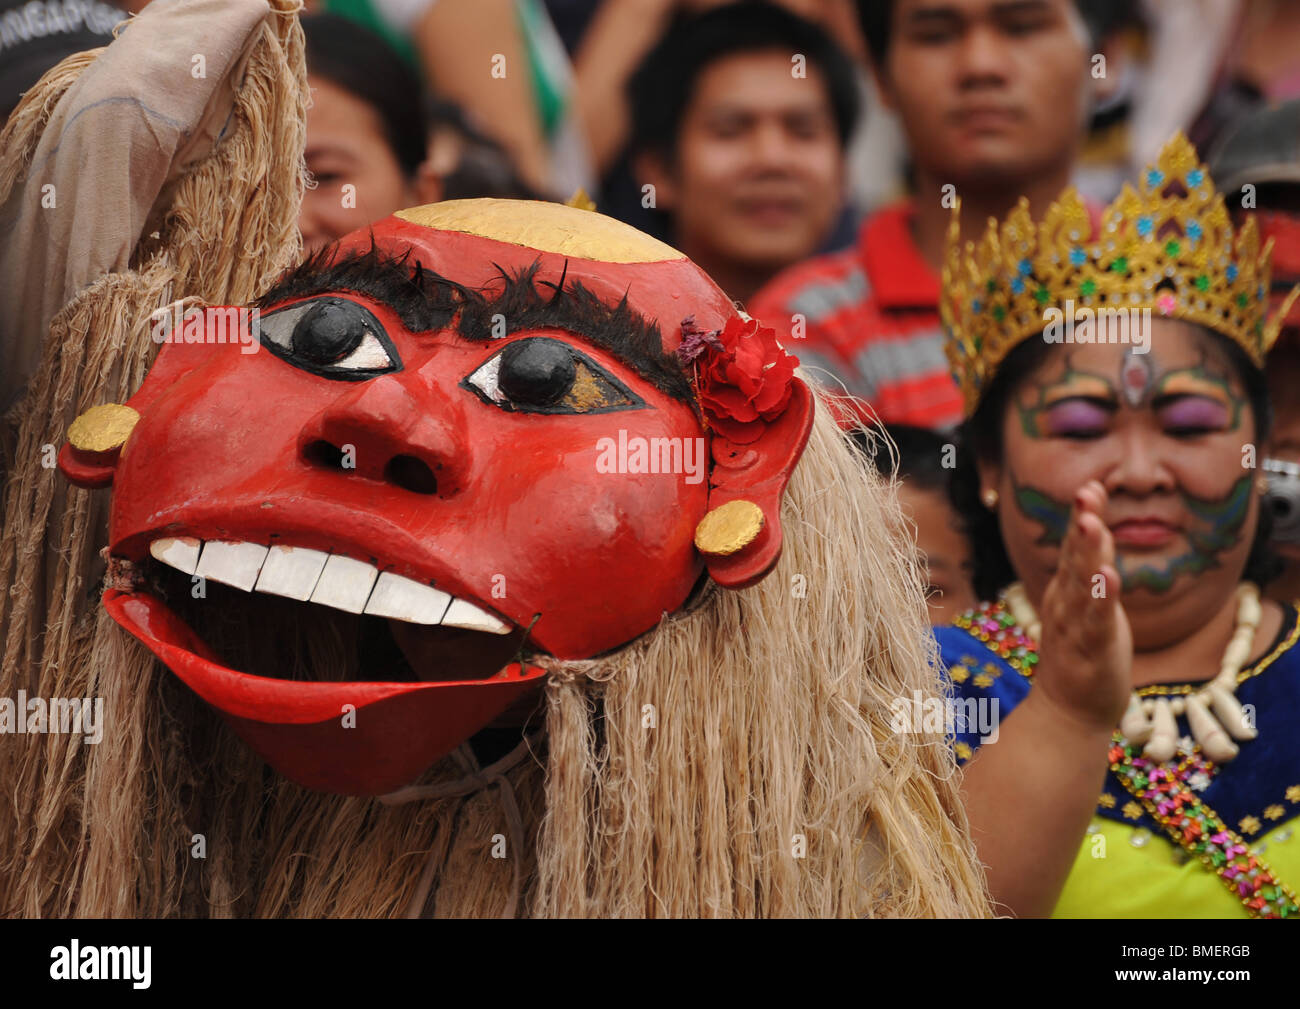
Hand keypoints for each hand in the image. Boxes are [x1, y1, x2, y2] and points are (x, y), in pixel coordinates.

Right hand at [1033, 480, 1132, 731]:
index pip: (1075, 547)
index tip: (1091, 486)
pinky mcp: (1090, 651)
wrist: (1067, 713)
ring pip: (1082, 586)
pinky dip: (1101, 598)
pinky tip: (1109, 577)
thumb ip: (1088, 568)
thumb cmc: (1081, 656)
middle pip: (1074, 558)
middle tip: (1086, 493)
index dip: (1082, 516)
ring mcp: (1074, 627)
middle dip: (1082, 524)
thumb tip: (1093, 527)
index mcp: (1065, 591)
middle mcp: (1065, 603)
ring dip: (1087, 554)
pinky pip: (1096, 621)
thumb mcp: (1085, 606)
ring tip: (1093, 524)